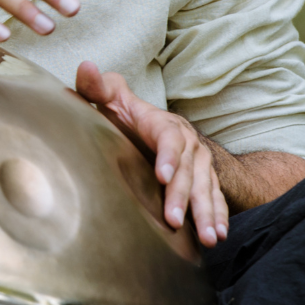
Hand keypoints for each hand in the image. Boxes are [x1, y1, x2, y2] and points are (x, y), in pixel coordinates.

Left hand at [73, 62, 226, 246]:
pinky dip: (219, 217)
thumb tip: (85, 67)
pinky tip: (218, 236)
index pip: (169, 139)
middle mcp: (188, 143)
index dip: (168, 157)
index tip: (162, 177)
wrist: (151, 124)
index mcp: (164, 124)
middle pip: (189, 170)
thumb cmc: (126, 114)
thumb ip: (96, 87)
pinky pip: (216, 198)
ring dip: (207, 212)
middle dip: (183, 196)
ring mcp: (200, 163)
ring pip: (206, 187)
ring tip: (209, 237)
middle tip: (174, 219)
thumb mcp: (110, 98)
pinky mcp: (205, 179)